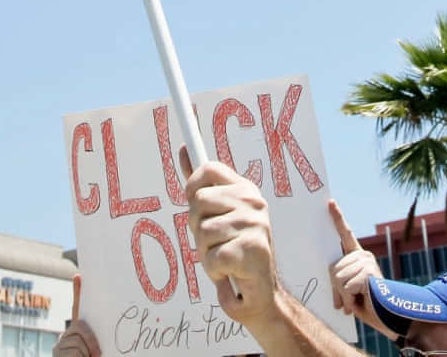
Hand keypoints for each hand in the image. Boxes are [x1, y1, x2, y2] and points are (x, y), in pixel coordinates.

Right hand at [53, 276, 100, 356]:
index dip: (77, 293)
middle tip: (98, 354)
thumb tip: (101, 327)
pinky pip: (74, 352)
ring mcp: (59, 344)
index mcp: (77, 334)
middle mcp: (65, 336)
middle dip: (91, 341)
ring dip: (86, 354)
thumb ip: (92, 339)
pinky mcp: (56, 352)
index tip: (78, 276)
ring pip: (78, 342)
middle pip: (80, 327)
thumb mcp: (93, 349)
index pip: (76, 309)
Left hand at [181, 148, 279, 325]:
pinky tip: (231, 271)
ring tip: (224, 258)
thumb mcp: (218, 215)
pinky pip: (212, 257)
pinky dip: (215, 271)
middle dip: (197, 228)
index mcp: (244, 189)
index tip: (195, 205)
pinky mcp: (253, 250)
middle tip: (216, 241)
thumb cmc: (235, 253)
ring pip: (203, 232)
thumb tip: (184, 150)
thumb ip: (201, 185)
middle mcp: (253, 202)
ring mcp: (255, 224)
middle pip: (198, 201)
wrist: (262, 295)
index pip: (208, 168)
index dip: (192, 186)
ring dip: (206, 253)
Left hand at [326, 201, 392, 337]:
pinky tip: (362, 301)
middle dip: (337, 289)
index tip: (329, 202)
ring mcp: (367, 262)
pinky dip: (350, 299)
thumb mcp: (348, 290)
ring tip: (357, 300)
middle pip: (333, 269)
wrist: (387, 318)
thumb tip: (331, 275)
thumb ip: (338, 280)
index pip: (345, 234)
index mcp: (357, 257)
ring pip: (338, 278)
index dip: (337, 218)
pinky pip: (346, 286)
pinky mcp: (368, 272)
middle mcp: (363, 255)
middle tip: (350, 299)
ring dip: (344, 296)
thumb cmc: (367, 305)